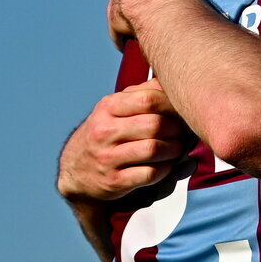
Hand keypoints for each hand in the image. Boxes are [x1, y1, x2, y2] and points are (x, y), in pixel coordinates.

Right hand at [57, 81, 190, 200]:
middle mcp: (105, 130)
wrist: (76, 169)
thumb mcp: (116, 108)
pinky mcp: (114, 180)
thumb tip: (172, 81)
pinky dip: (166, 170)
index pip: (149, 99)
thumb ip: (144, 93)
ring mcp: (108, 157)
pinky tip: (166, 165)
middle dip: (178, 130)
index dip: (173, 105)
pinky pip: (150, 174)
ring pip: (154, 149)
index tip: (183, 112)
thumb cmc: (106, 133)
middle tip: (184, 134)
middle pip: (155, 125)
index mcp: (109, 107)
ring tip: (178, 149)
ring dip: (175, 150)